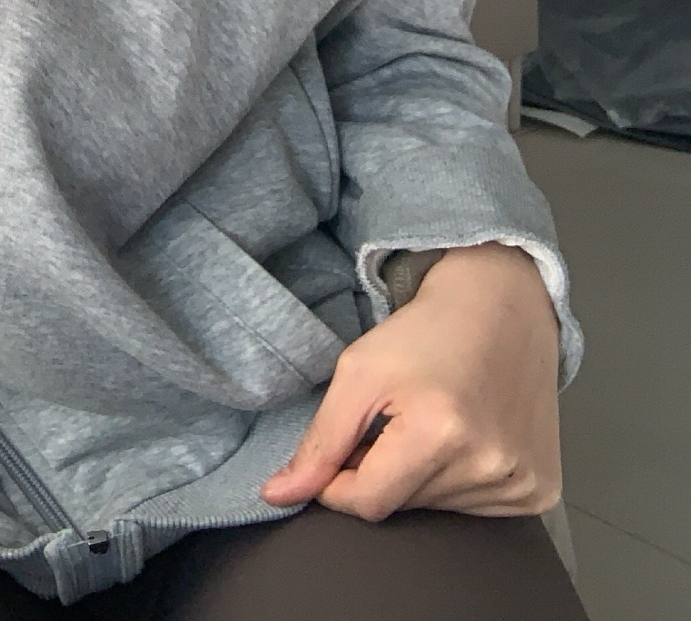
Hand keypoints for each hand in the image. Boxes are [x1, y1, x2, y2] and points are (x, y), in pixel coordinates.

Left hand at [260, 242, 561, 520]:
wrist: (502, 306)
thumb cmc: (425, 333)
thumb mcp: (358, 371)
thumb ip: (319, 440)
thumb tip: (277, 495)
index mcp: (441, 431)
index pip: (368, 502)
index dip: (338, 484)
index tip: (335, 454)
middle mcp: (489, 464)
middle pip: (403, 506)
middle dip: (380, 473)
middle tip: (389, 424)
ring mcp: (521, 481)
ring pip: (436, 511)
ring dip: (418, 477)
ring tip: (430, 423)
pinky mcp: (541, 489)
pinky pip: (475, 510)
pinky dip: (456, 483)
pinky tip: (463, 437)